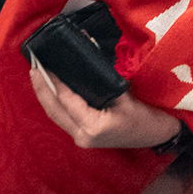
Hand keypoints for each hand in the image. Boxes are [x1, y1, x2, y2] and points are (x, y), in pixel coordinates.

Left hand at [28, 59, 181, 148]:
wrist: (159, 135)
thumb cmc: (147, 116)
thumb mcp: (126, 94)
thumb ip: (103, 78)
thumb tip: (88, 54)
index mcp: (94, 126)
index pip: (67, 101)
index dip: (54, 83)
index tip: (44, 67)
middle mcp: (84, 136)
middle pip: (55, 111)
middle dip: (42, 90)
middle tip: (34, 69)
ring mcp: (82, 139)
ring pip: (56, 116)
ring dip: (46, 97)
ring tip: (38, 77)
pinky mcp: (84, 137)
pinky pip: (64, 119)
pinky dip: (56, 104)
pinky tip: (51, 91)